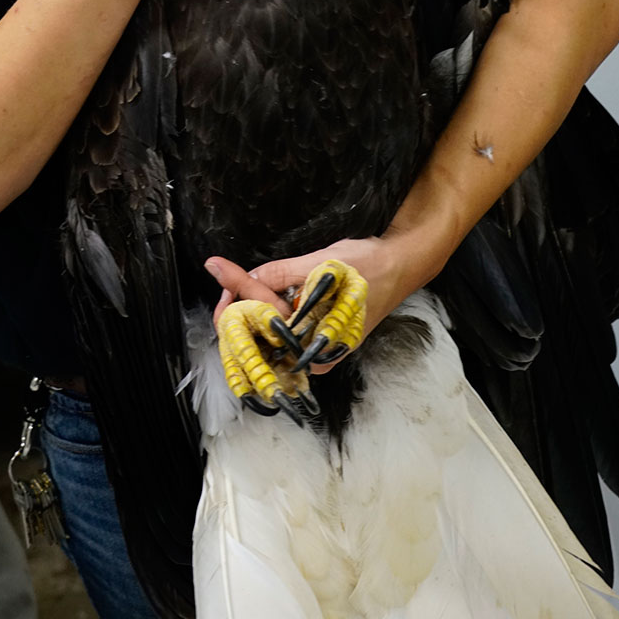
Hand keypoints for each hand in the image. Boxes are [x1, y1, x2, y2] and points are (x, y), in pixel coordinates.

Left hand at [205, 233, 428, 367]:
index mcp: (316, 343)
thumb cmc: (368, 266)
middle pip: (262, 335)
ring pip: (270, 333)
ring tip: (231, 282)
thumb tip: (247, 278)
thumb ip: (281, 274)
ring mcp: (314, 348)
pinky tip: (253, 292)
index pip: (265, 318)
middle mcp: (314, 354)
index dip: (239, 290)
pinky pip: (284, 329)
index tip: (218, 267)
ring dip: (250, 307)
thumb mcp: (322, 264)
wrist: (401, 265)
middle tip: (222, 274)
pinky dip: (267, 311)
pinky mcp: (316, 338)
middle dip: (238, 305)